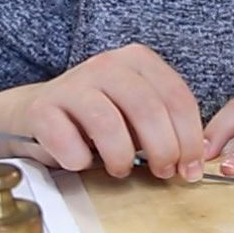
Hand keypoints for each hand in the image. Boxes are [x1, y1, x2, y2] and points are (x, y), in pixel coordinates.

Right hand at [5, 44, 204, 180]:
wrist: (41, 113)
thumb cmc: (100, 118)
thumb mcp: (138, 114)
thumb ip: (166, 127)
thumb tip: (192, 162)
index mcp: (139, 60)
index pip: (177, 97)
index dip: (190, 138)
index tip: (191, 168)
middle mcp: (107, 64)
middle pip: (148, 109)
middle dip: (163, 149)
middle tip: (162, 172)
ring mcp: (73, 82)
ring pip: (108, 123)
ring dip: (121, 157)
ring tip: (121, 169)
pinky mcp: (43, 107)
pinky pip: (67, 140)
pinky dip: (79, 160)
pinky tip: (82, 162)